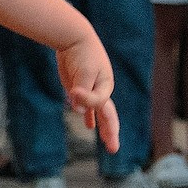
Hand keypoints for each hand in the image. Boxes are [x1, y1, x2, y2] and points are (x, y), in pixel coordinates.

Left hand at [55, 35, 117, 150]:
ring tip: (109, 143)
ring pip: (99, 113)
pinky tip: (89, 126)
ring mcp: (91, 90)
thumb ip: (83, 91)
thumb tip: (77, 108)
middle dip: (111, 132)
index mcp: (106, 85)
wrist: (74, 38)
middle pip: (108, 115)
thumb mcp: (84, 71)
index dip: (86, 101)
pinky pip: (88, 106)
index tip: (73, 90)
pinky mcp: (80, 88)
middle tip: (114, 149)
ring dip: (104, 128)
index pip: (99, 103)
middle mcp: (101, 90)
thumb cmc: (82, 52)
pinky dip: (89, 116)